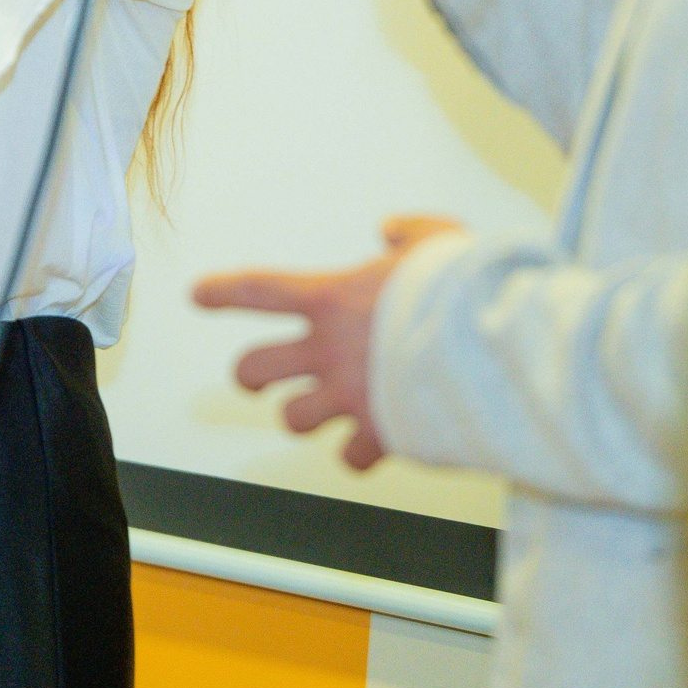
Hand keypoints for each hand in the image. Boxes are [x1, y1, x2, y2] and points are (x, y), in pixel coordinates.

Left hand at [191, 215, 458, 469]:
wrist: (490, 349)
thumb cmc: (464, 290)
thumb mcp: (438, 240)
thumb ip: (409, 232)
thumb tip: (390, 230)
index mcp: (332, 298)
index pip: (260, 290)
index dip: (224, 292)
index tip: (198, 295)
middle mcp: (328, 350)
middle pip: (254, 369)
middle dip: (249, 375)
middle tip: (257, 378)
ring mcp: (348, 395)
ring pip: (292, 419)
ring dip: (303, 416)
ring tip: (325, 412)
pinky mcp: (377, 433)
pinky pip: (349, 457)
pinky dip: (357, 452)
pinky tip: (374, 442)